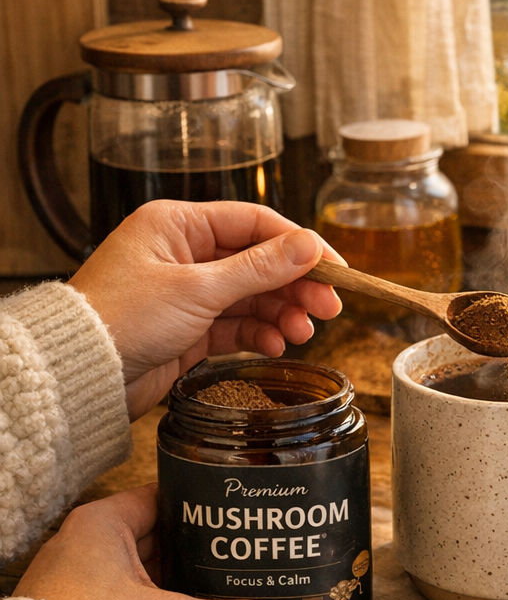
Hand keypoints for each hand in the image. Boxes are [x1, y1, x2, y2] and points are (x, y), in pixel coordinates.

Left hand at [13, 485, 298, 599]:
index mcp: (100, 525)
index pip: (160, 497)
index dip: (199, 501)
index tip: (232, 506)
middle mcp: (82, 546)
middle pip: (153, 534)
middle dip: (195, 544)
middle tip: (238, 543)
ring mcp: (75, 582)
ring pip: (139, 569)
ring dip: (176, 577)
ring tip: (222, 576)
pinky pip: (125, 596)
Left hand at [70, 200, 343, 419]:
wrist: (81, 376)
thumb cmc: (120, 318)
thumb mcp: (198, 289)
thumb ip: (259, 268)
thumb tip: (309, 246)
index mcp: (178, 225)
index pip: (255, 223)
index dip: (299, 245)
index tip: (334, 267)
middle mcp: (185, 253)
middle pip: (260, 262)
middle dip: (296, 286)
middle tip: (329, 307)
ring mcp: (189, 291)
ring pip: (253, 296)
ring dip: (282, 313)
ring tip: (302, 333)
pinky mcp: (190, 327)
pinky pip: (238, 324)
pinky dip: (260, 333)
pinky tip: (276, 344)